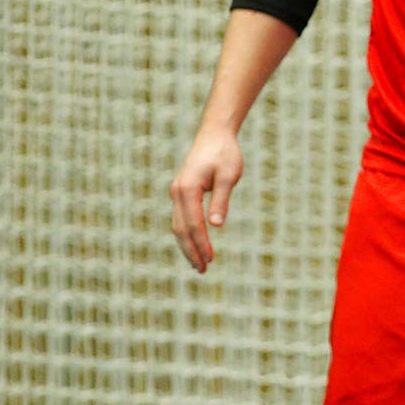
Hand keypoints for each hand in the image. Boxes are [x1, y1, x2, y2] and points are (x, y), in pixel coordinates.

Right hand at [169, 124, 242, 271]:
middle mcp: (177, 192)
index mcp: (187, 189)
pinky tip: (195, 245)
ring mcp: (177, 192)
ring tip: (199, 264)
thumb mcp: (228, 175)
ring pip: (178, 226)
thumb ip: (221, 200)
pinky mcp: (181, 192)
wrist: (215, 134)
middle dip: (191, 251)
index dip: (202, 243)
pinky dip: (186, 234)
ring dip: (187, 246)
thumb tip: (216, 226)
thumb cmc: (225, 153)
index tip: (211, 259)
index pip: (194, 223)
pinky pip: (181, 219)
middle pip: (181, 229)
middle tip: (202, 270)